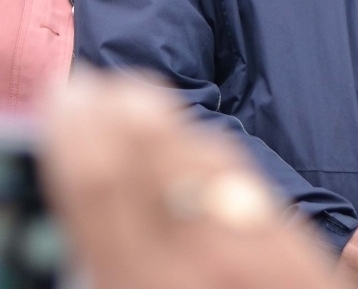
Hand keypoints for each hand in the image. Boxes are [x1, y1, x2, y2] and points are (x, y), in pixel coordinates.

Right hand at [41, 67, 349, 288]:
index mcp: (148, 288)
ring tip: (129, 101)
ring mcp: (259, 251)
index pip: (103, 185)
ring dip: (162, 124)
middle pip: (154, 156)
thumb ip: (108, 268)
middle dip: (116, 113)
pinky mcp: (298, 252)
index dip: (77, 131)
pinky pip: (246, 183)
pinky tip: (188, 144)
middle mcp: (205, 262)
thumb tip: (77, 242)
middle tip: (88, 88)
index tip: (60, 96)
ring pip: (204, 161)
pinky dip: (207, 154)